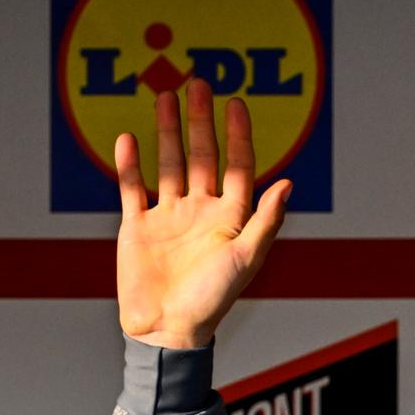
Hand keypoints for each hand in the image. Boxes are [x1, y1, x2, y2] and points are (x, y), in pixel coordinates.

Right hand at [115, 77, 291, 349]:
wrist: (168, 330)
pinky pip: (133, 188)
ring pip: (168, 164)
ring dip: (167, 132)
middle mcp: (200, 212)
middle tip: (198, 84)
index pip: (238, 167)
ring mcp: (169, 218)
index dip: (238, 135)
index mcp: (230, 219)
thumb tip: (288, 183)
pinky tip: (127, 137)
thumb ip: (266, 220)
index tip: (236, 104)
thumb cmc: (212, 300)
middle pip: (201, 157)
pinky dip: (129, 164)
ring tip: (165, 97)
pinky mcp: (138, 227)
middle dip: (200, 122)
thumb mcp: (245, 258)